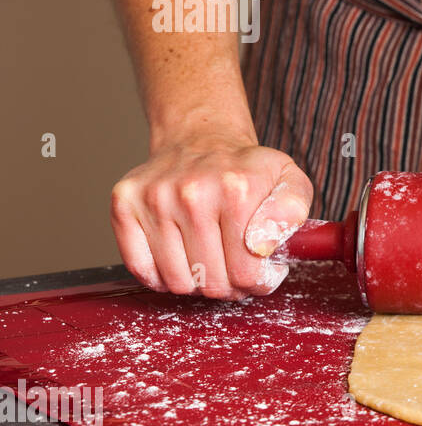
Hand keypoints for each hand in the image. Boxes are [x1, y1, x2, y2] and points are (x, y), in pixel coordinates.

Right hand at [110, 132, 312, 300]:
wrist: (201, 139)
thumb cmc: (246, 170)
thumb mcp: (288, 180)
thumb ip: (292, 212)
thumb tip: (264, 246)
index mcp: (238, 190)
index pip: (247, 274)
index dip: (258, 282)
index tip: (260, 271)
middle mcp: (192, 193)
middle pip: (212, 282)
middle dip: (230, 286)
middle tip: (235, 268)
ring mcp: (154, 198)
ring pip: (177, 282)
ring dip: (197, 282)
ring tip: (210, 260)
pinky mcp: (125, 204)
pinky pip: (141, 270)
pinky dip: (162, 276)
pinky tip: (181, 259)